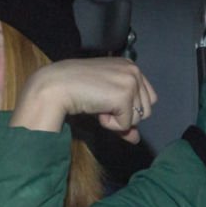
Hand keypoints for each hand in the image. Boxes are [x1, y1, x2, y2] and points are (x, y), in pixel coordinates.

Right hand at [11, 58, 157, 143]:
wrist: (57, 86)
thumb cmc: (77, 90)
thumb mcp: (105, 102)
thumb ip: (124, 118)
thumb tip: (136, 139)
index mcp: (130, 66)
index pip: (148, 98)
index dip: (131, 109)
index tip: (109, 104)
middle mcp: (134, 71)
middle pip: (146, 110)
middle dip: (124, 115)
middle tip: (101, 104)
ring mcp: (130, 82)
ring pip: (138, 119)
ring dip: (117, 119)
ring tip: (98, 105)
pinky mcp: (124, 96)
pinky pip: (125, 125)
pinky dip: (110, 124)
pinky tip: (96, 109)